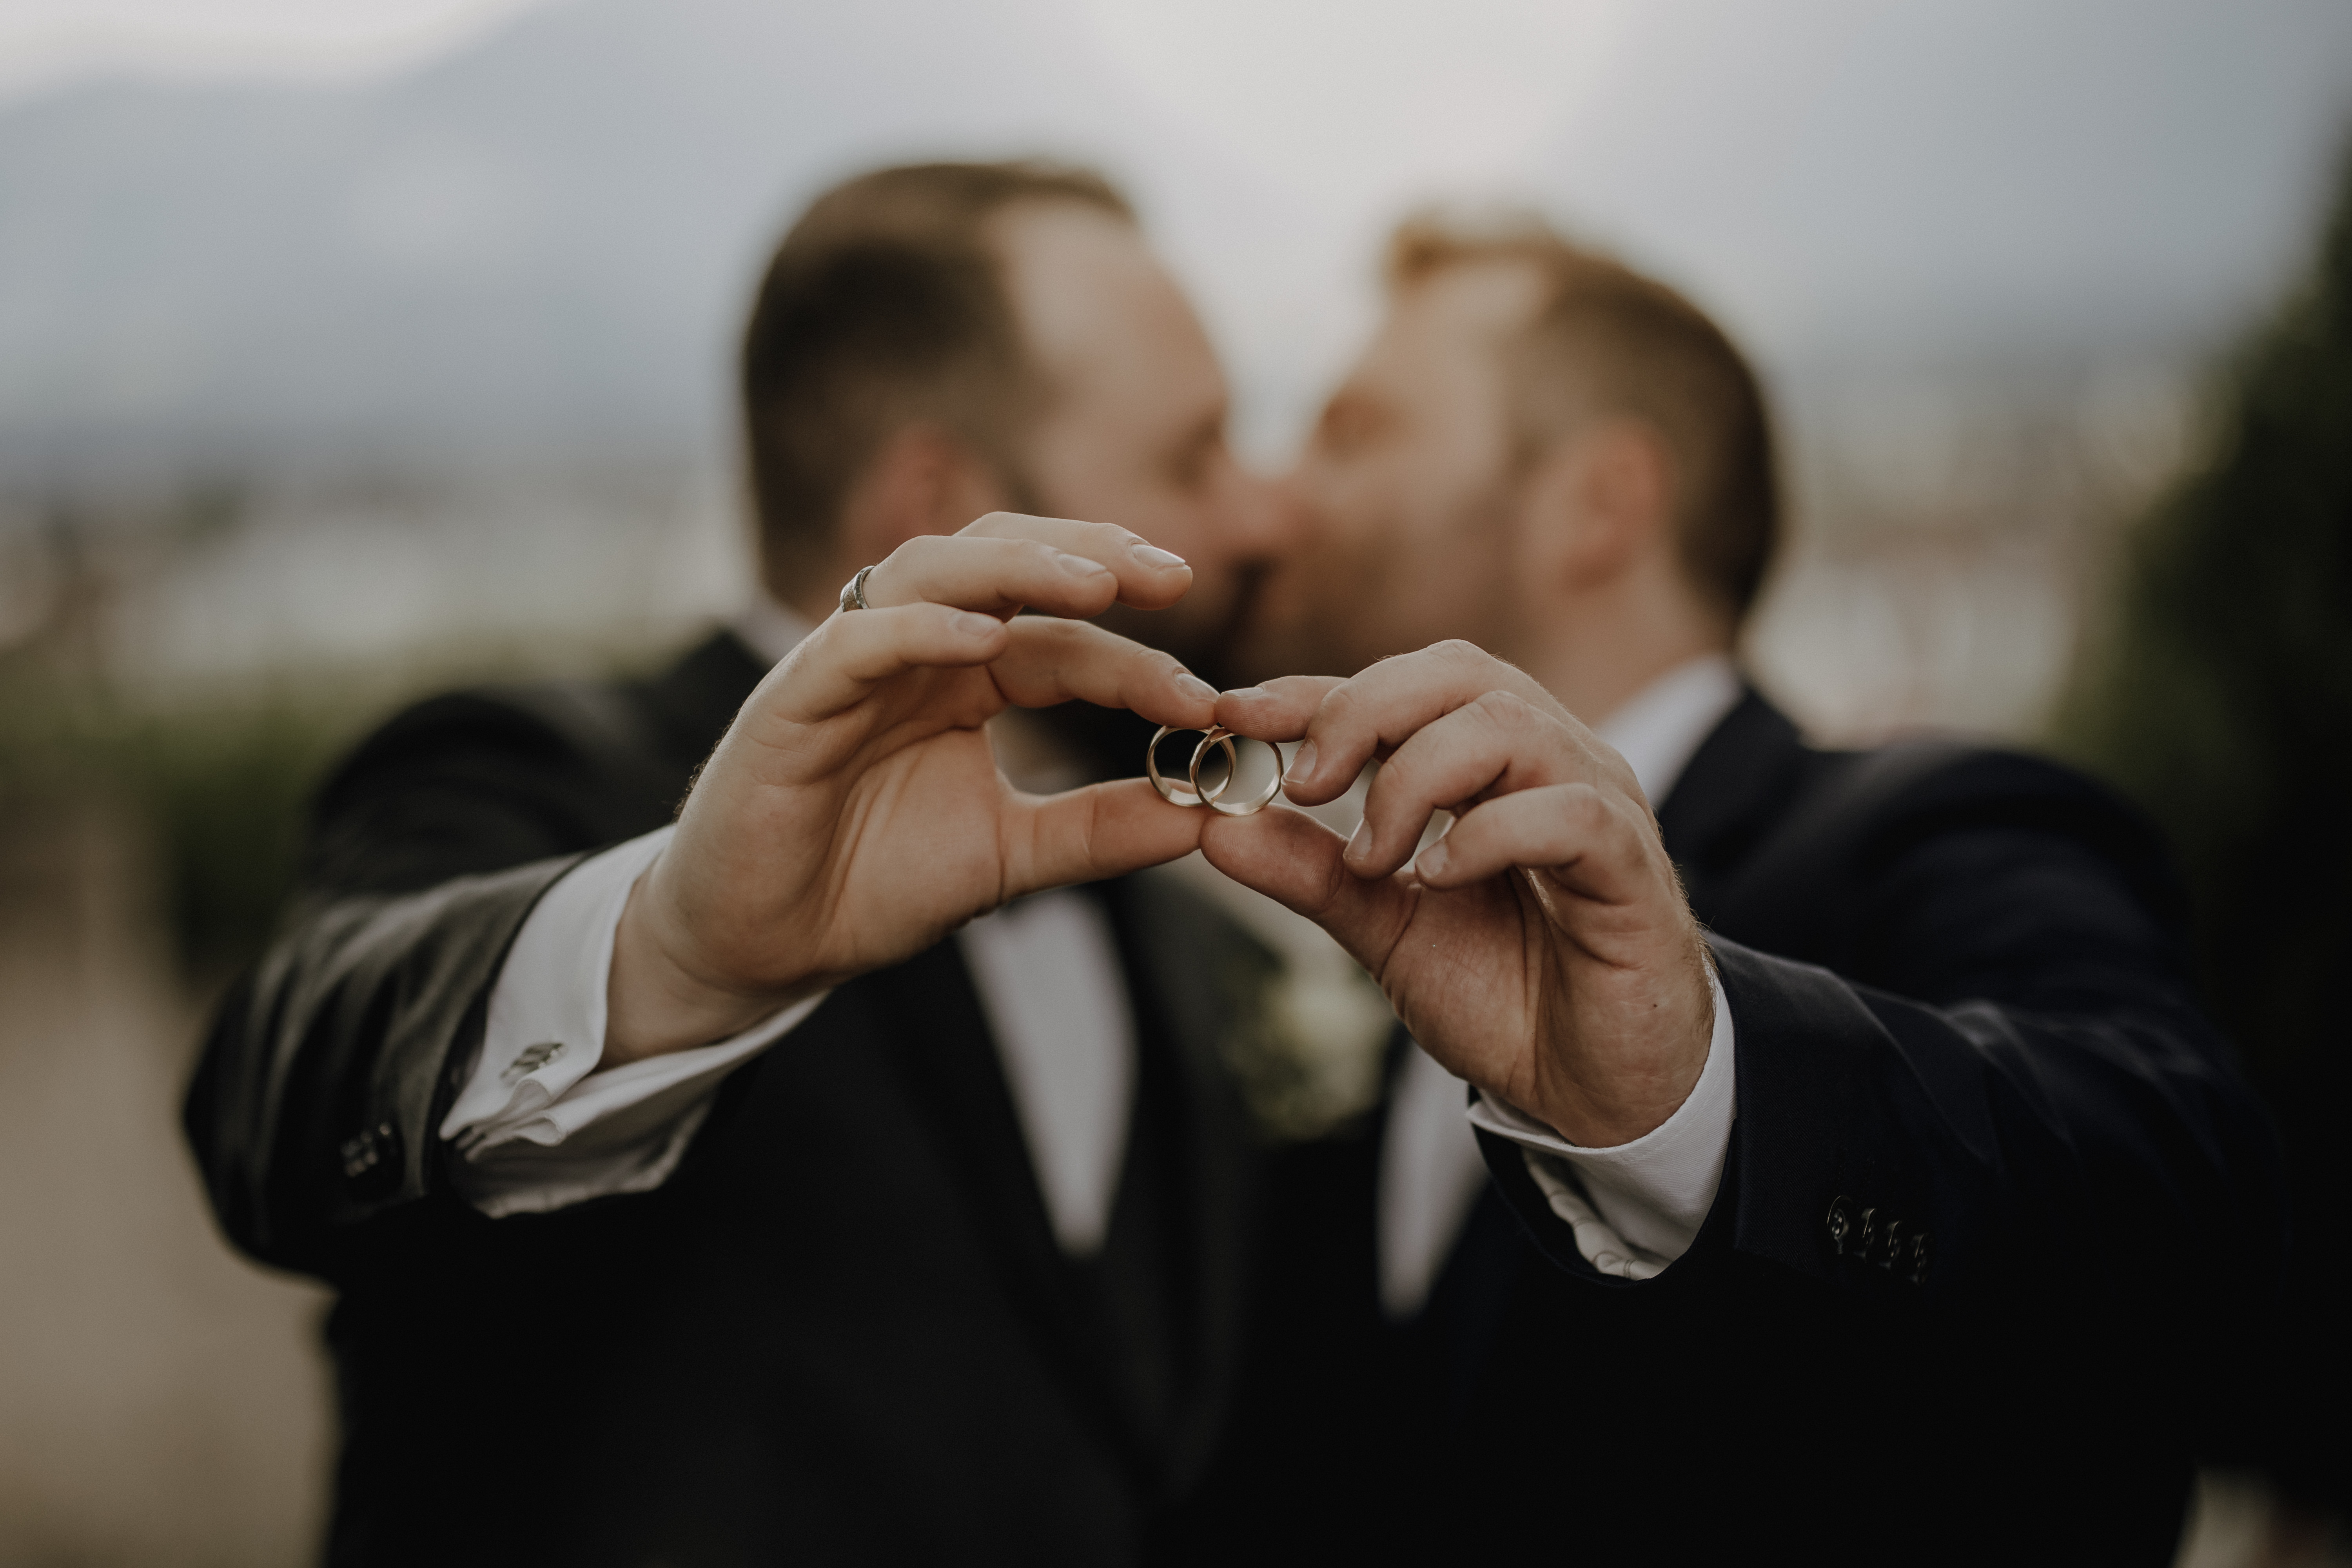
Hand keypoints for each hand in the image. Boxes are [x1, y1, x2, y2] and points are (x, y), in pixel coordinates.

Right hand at [605, 513, 1218, 1062]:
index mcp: (966, 678)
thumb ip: (1101, 830)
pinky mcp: (792, 698)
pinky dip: (919, 627)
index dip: (1141, 662)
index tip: (1211, 701)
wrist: (766, 945)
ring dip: (1017, 567)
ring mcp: (850, 664)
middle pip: (1005, 561)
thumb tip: (1207, 812)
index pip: (1064, 641)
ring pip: (932, 571)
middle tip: (1177, 576)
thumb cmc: (872, 884)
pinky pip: (857, 640)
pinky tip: (980, 636)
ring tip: (1096, 584)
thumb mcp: (1013, 856)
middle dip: (1091, 555)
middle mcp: (914, 651)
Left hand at [1200, 641, 1713, 1146]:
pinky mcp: (1632, 867)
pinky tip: (1438, 879)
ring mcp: (1598, 804)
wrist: (1597, 1090)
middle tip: (1306, 785)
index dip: (1313, 691)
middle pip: (1459, 672)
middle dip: (1364, 710)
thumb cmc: (1507, 993)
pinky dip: (1488, 835)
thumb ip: (1311, 874)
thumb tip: (1215, 825)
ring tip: (1373, 856)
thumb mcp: (1387, 928)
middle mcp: (1550, 761)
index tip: (1232, 717)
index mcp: (1490, 764)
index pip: (1400, 686)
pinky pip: (1567, 812)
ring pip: (1509, 724)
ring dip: (1416, 780)